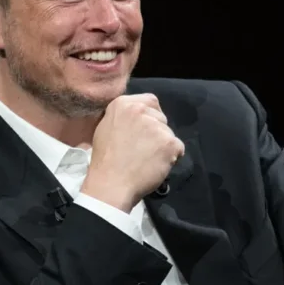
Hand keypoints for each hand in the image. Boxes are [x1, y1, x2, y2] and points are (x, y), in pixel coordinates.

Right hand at [81, 93, 184, 212]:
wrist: (111, 183)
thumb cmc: (105, 160)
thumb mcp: (106, 127)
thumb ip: (123, 117)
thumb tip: (137, 117)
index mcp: (123, 104)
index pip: (150, 101)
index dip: (151, 116)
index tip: (145, 131)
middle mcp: (140, 110)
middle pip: (161, 117)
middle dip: (157, 131)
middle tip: (144, 149)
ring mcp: (156, 126)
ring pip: (169, 133)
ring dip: (163, 145)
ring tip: (148, 159)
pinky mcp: (169, 142)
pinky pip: (178, 148)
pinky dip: (171, 158)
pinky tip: (156, 165)